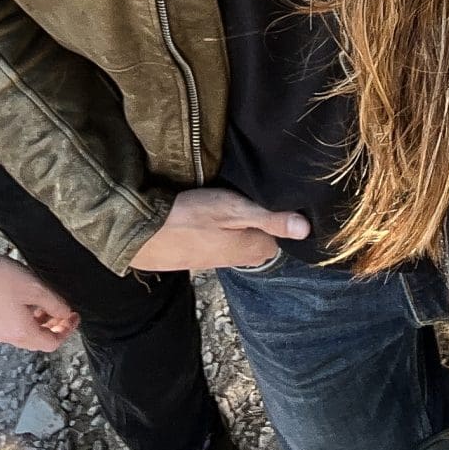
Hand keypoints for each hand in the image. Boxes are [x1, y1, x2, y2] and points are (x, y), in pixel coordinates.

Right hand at [0, 249, 77, 351]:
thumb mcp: (35, 288)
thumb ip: (55, 303)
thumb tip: (66, 313)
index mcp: (21, 333)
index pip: (51, 343)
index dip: (67, 331)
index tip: (74, 317)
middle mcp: (6, 337)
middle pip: (36, 341)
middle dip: (53, 327)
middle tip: (61, 311)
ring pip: (21, 333)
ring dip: (36, 322)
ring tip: (42, 302)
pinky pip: (7, 325)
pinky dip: (21, 318)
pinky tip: (20, 299)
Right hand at [128, 187, 308, 271]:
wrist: (141, 234)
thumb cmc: (190, 218)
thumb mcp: (234, 210)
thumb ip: (270, 218)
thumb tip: (306, 229)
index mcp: (256, 250)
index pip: (284, 232)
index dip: (281, 212)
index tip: (276, 192)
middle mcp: (242, 259)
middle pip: (263, 233)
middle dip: (260, 216)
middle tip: (250, 190)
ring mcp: (220, 258)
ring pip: (240, 235)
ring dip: (238, 220)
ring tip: (230, 196)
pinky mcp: (200, 254)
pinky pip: (220, 237)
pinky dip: (218, 225)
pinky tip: (209, 210)